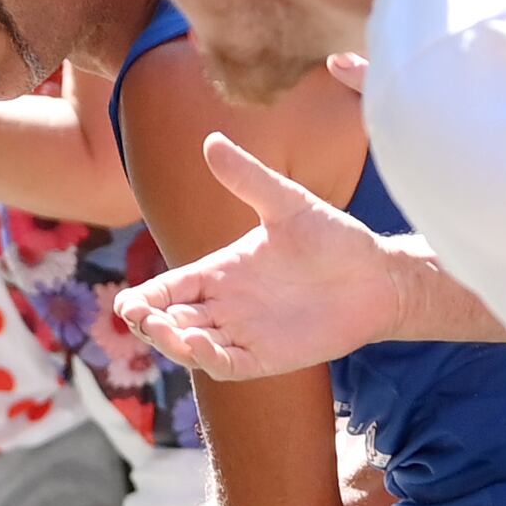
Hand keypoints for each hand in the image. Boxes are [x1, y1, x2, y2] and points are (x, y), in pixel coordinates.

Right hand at [119, 133, 407, 378]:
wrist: (378, 275)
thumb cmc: (334, 239)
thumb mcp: (287, 203)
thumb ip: (248, 178)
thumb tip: (212, 140)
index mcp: (220, 272)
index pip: (169, 289)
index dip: (144, 298)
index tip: (127, 303)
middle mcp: (226, 306)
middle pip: (171, 322)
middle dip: (150, 322)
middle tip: (139, 315)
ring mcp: (245, 334)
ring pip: (193, 346)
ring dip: (173, 342)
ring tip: (164, 329)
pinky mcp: (268, 357)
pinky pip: (228, 365)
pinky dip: (210, 360)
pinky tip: (201, 346)